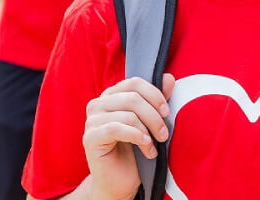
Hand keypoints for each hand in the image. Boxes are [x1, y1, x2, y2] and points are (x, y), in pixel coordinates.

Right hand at [83, 74, 174, 199]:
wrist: (119, 182)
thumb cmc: (134, 150)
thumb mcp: (149, 121)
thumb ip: (157, 99)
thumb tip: (169, 78)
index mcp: (112, 95)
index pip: (134, 83)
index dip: (154, 94)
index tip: (167, 112)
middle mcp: (98, 104)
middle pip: (133, 98)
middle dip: (154, 116)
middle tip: (165, 133)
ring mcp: (91, 120)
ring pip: (128, 114)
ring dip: (148, 131)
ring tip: (156, 145)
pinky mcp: (90, 138)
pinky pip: (116, 129)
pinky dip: (137, 137)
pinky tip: (147, 148)